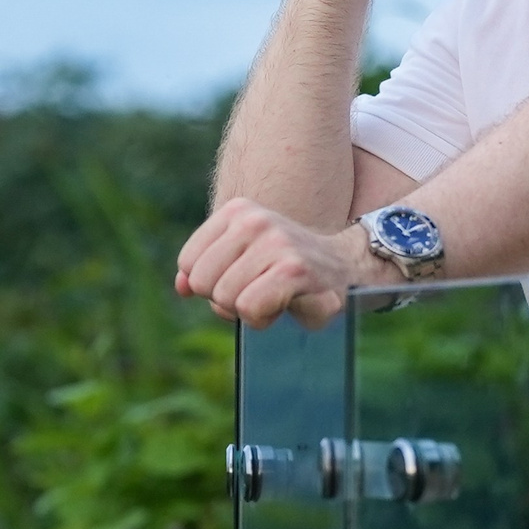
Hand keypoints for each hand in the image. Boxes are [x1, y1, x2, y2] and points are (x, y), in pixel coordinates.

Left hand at [174, 199, 389, 328]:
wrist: (346, 269)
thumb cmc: (289, 270)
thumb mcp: (243, 260)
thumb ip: (206, 269)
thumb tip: (181, 286)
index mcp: (237, 212)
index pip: (189, 265)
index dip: (211, 284)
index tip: (243, 278)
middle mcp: (254, 220)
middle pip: (204, 284)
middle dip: (228, 299)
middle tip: (261, 289)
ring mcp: (276, 243)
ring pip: (225, 300)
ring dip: (250, 310)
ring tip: (277, 295)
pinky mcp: (294, 270)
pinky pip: (250, 308)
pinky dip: (265, 317)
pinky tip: (288, 303)